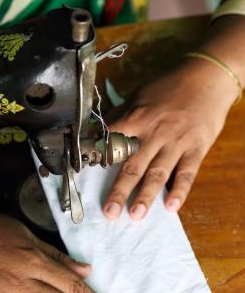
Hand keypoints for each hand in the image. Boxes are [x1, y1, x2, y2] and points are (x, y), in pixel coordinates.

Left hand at [103, 59, 237, 220]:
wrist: (208, 78)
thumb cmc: (168, 87)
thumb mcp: (138, 95)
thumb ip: (118, 115)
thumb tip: (96, 129)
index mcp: (136, 119)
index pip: (112, 142)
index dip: (98, 157)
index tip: (85, 174)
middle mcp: (154, 134)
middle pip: (133, 165)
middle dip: (120, 190)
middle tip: (109, 212)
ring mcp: (176, 143)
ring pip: (158, 173)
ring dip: (146, 196)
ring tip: (135, 215)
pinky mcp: (196, 148)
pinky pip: (187, 172)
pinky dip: (180, 190)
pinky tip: (171, 207)